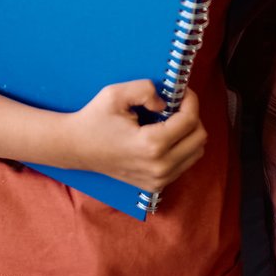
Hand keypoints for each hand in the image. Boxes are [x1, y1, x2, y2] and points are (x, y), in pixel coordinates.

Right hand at [56, 80, 205, 192]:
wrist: (76, 148)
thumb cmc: (94, 119)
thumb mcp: (115, 94)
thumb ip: (145, 89)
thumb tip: (165, 103)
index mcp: (151, 145)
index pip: (190, 121)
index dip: (190, 100)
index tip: (181, 91)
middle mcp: (159, 167)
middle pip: (199, 138)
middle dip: (192, 116)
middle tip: (176, 104)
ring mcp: (159, 180)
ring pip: (196, 152)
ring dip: (189, 133)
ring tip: (170, 120)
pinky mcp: (156, 185)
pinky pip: (185, 164)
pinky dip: (182, 147)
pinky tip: (165, 136)